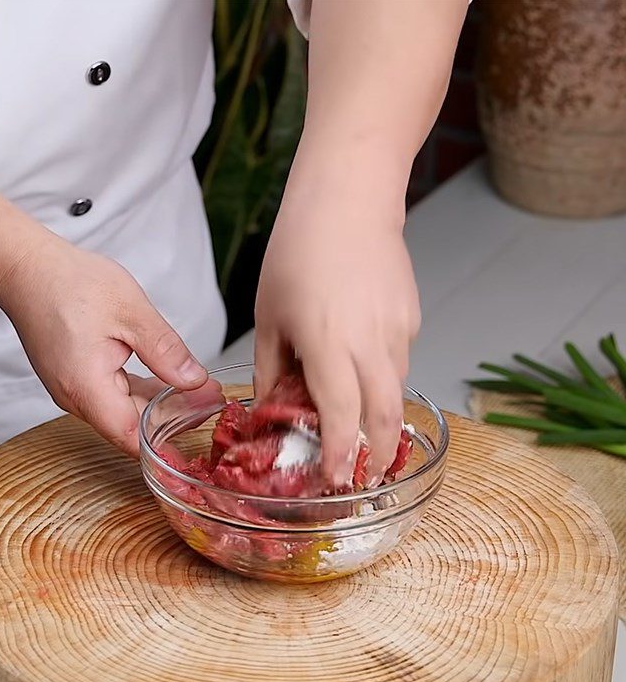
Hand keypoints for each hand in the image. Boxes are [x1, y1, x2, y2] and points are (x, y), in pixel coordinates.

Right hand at [0, 234, 209, 455]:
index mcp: (86, 388)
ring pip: (124, 412)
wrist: (26, 267)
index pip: (132, 438)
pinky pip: (113, 397)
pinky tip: (169, 381)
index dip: (168, 442)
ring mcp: (73, 390)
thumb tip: (195, 380)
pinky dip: (142, 393)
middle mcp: (75, 398)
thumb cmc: (69, 282)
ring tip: (200, 389)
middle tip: (212, 400)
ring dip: (161, 405)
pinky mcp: (75, 379)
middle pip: (131, 427)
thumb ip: (165, 351)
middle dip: (174, 419)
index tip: (201, 431)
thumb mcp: (131, 312)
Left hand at [254, 146, 419, 486]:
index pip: (342, 418)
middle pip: (385, 418)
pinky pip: (398, 361)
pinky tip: (362, 369)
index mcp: (328, 346)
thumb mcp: (270, 316)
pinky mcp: (411, 318)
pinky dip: (382, 380)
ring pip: (394, 391)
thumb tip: (270, 407)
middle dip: (378, 456)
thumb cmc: (297, 253)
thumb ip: (273, 370)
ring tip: (360, 431)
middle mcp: (370, 345)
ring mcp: (398, 331)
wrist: (348, 201)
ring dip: (378, 418)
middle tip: (365, 479)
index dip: (342, 455)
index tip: (338, 481)